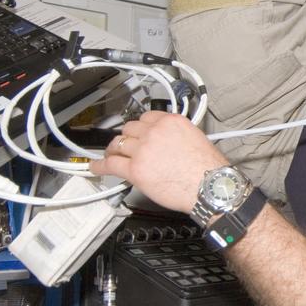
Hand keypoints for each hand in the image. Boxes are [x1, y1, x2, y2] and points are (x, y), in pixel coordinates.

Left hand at [89, 111, 228, 213]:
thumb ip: (176, 134)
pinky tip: (95, 167)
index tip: (139, 132)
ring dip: (113, 150)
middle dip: (127, 138)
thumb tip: (166, 141)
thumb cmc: (208, 169)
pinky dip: (100, 166)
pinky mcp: (135, 170)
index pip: (146, 117)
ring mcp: (142, 150)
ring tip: (110, 155)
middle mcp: (154, 132)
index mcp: (171, 122)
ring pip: (118, 144)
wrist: (210, 188)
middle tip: (127, 146)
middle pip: (130, 129)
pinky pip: (110, 164)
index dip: (141, 127)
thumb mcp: (196, 138)